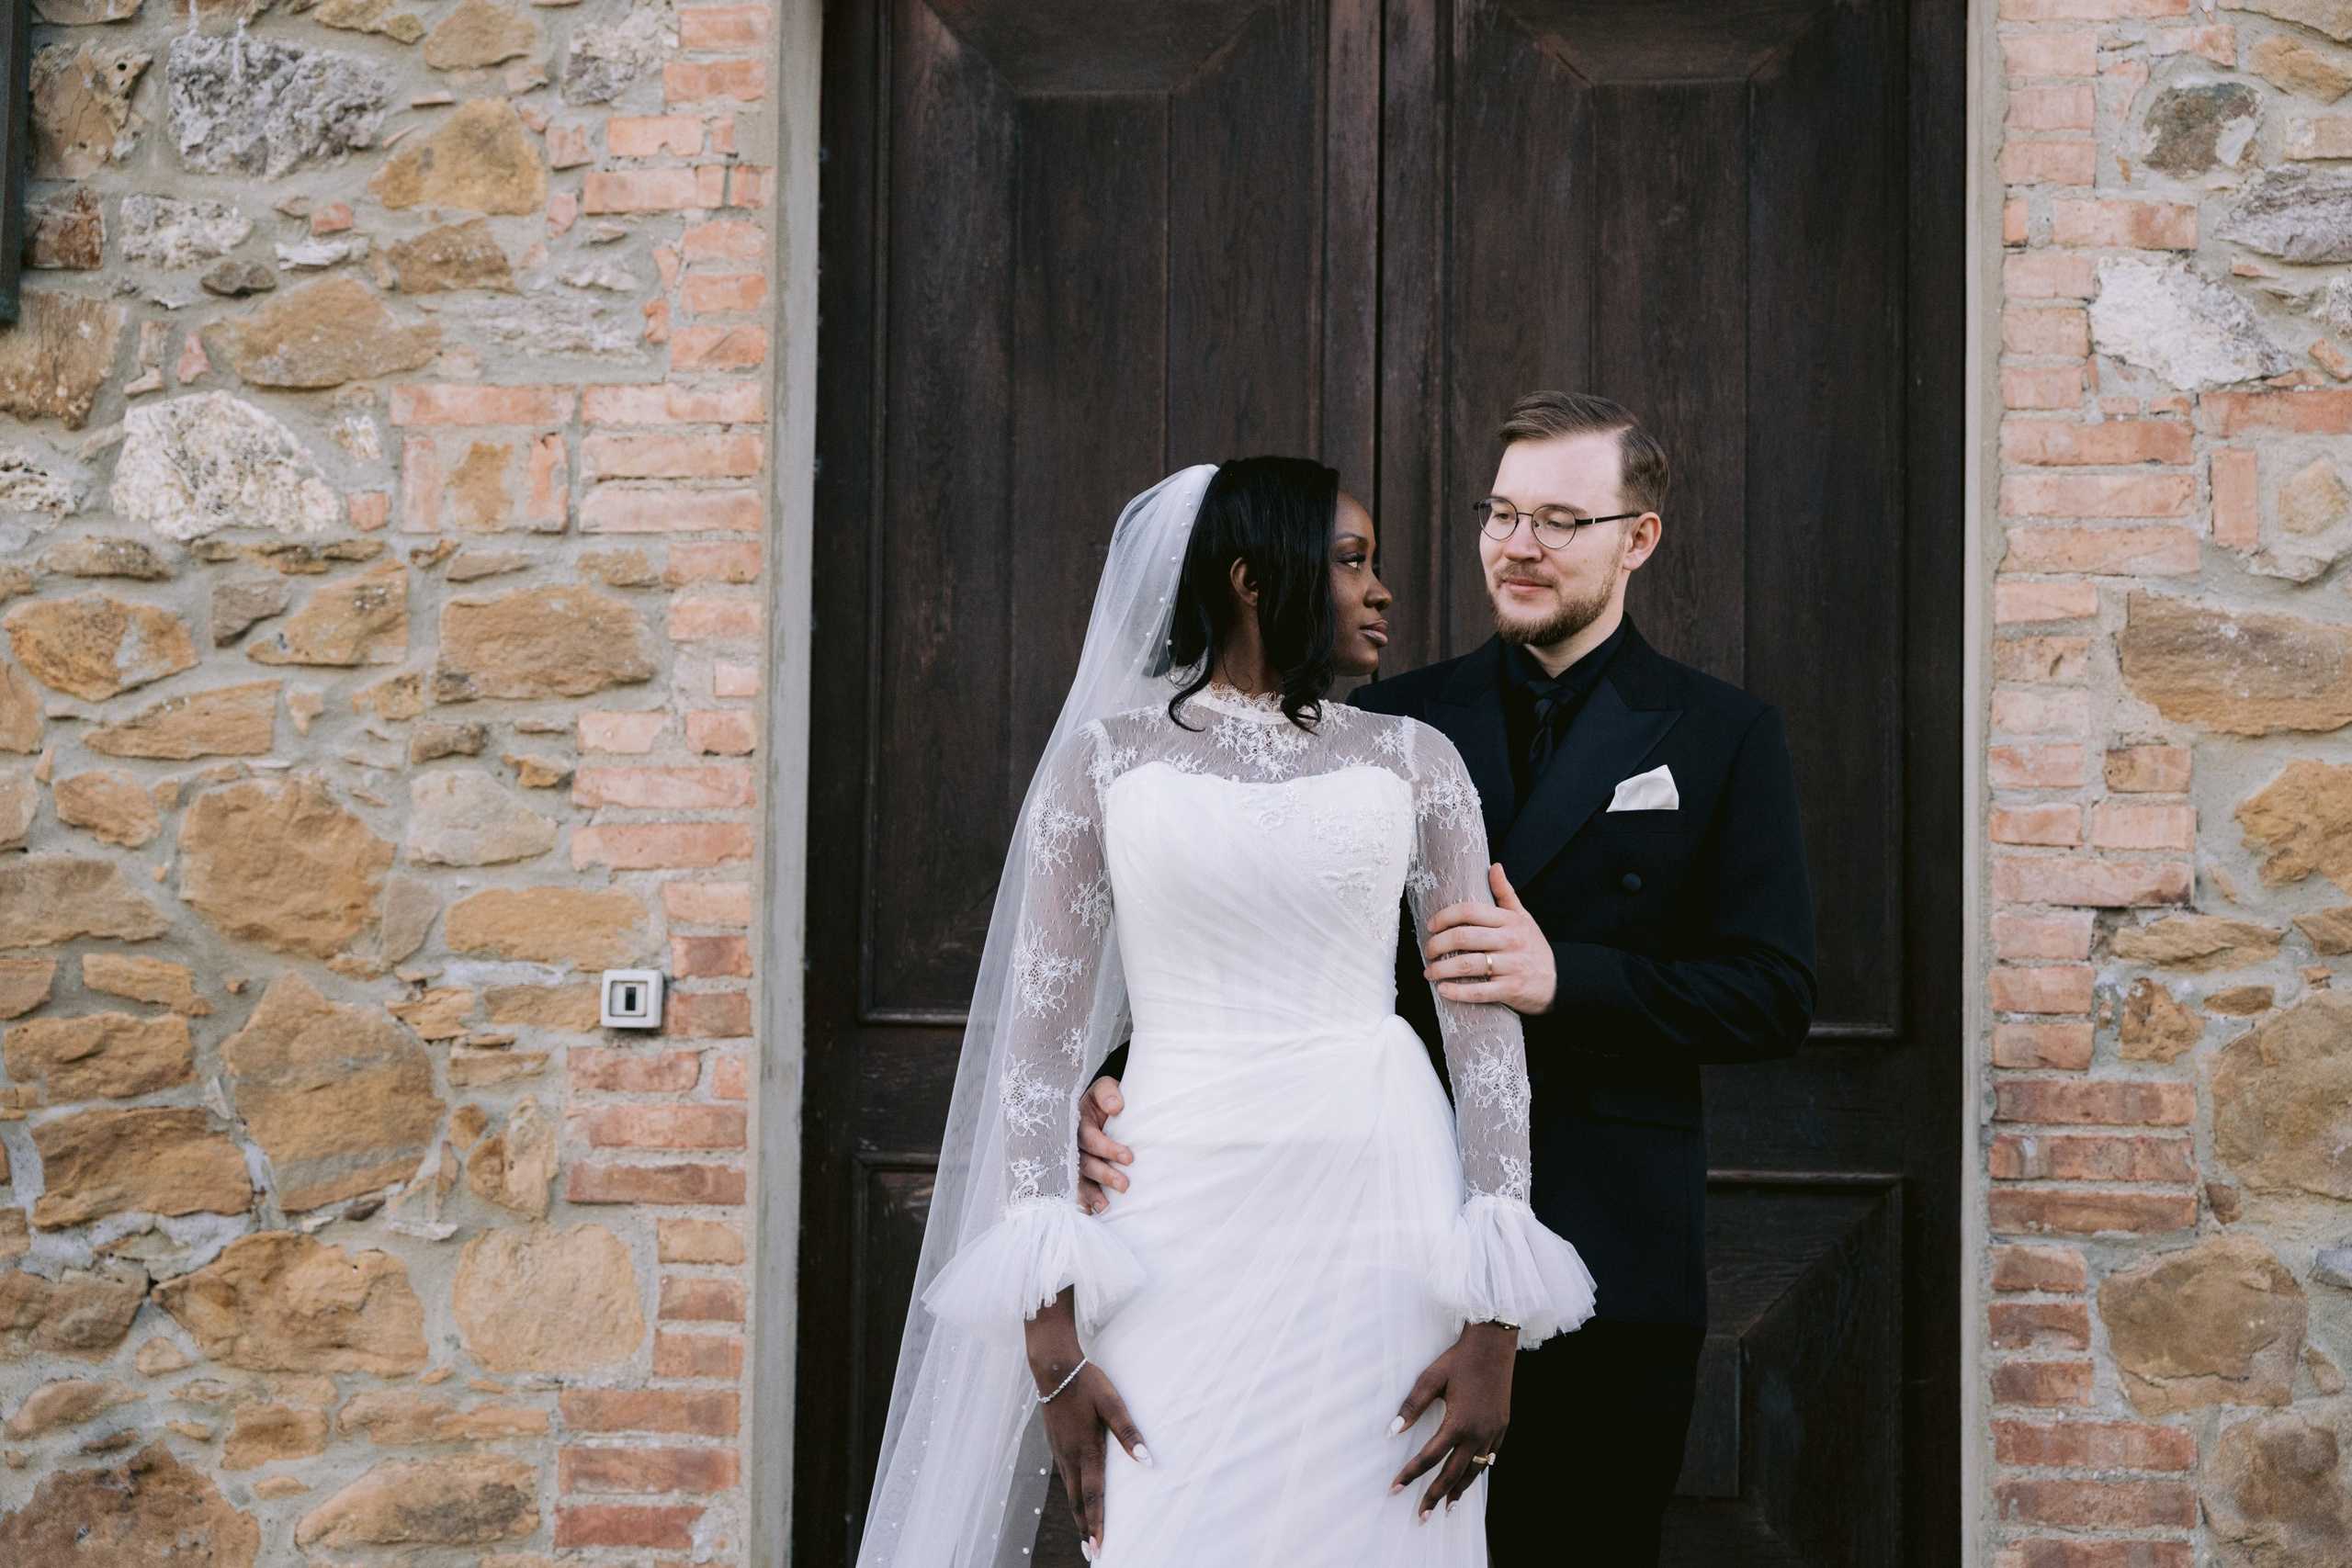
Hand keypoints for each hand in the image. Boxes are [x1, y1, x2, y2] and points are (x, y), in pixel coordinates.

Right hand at [1027, 1289, 1149, 1558]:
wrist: (1053, 1368)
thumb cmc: (1088, 1383)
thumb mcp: (1113, 1404)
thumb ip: (1129, 1433)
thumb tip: (1147, 1461)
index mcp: (1086, 1450)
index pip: (1092, 1496)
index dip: (1096, 1524)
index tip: (1099, 1547)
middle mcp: (1070, 1456)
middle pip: (1078, 1501)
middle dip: (1085, 1528)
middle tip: (1091, 1553)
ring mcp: (1060, 1451)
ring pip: (1069, 1491)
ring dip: (1078, 1514)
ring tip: (1084, 1534)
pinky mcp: (1056, 1444)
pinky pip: (1065, 1477)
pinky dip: (1072, 1495)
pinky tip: (1076, 1497)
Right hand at [1076, 1076, 1131, 1215]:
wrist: (1098, 1104)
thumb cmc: (1104, 1098)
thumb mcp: (1104, 1087)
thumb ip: (1108, 1092)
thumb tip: (1116, 1106)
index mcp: (1077, 1122)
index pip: (1090, 1138)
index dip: (1108, 1149)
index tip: (1129, 1158)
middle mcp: (1072, 1144)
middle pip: (1084, 1163)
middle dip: (1104, 1175)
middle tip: (1124, 1185)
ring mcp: (1072, 1160)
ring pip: (1078, 1179)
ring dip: (1091, 1194)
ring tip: (1106, 1208)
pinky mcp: (1076, 1172)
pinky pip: (1076, 1189)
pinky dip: (1082, 1202)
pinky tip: (1090, 1215)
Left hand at [1389, 1321, 1516, 1517]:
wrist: (1494, 1344)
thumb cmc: (1459, 1359)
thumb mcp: (1430, 1379)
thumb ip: (1411, 1407)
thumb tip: (1392, 1431)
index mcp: (1458, 1423)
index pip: (1429, 1457)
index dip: (1410, 1475)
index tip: (1395, 1490)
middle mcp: (1478, 1433)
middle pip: (1453, 1474)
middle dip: (1435, 1496)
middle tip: (1422, 1516)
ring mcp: (1493, 1432)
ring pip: (1475, 1470)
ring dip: (1459, 1490)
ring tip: (1447, 1507)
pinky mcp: (1502, 1426)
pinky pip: (1490, 1457)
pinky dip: (1479, 1470)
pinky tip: (1471, 1476)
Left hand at [1423, 865, 1556, 1013]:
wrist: (1560, 980)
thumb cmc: (1534, 947)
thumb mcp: (1523, 917)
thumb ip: (1505, 893)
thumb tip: (1494, 866)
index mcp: (1510, 921)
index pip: (1469, 911)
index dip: (1444, 916)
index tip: (1431, 926)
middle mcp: (1511, 941)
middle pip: (1463, 937)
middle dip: (1437, 944)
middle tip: (1427, 951)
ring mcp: (1512, 966)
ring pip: (1467, 965)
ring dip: (1441, 969)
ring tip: (1429, 972)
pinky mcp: (1511, 989)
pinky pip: (1479, 991)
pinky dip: (1458, 992)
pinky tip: (1444, 990)